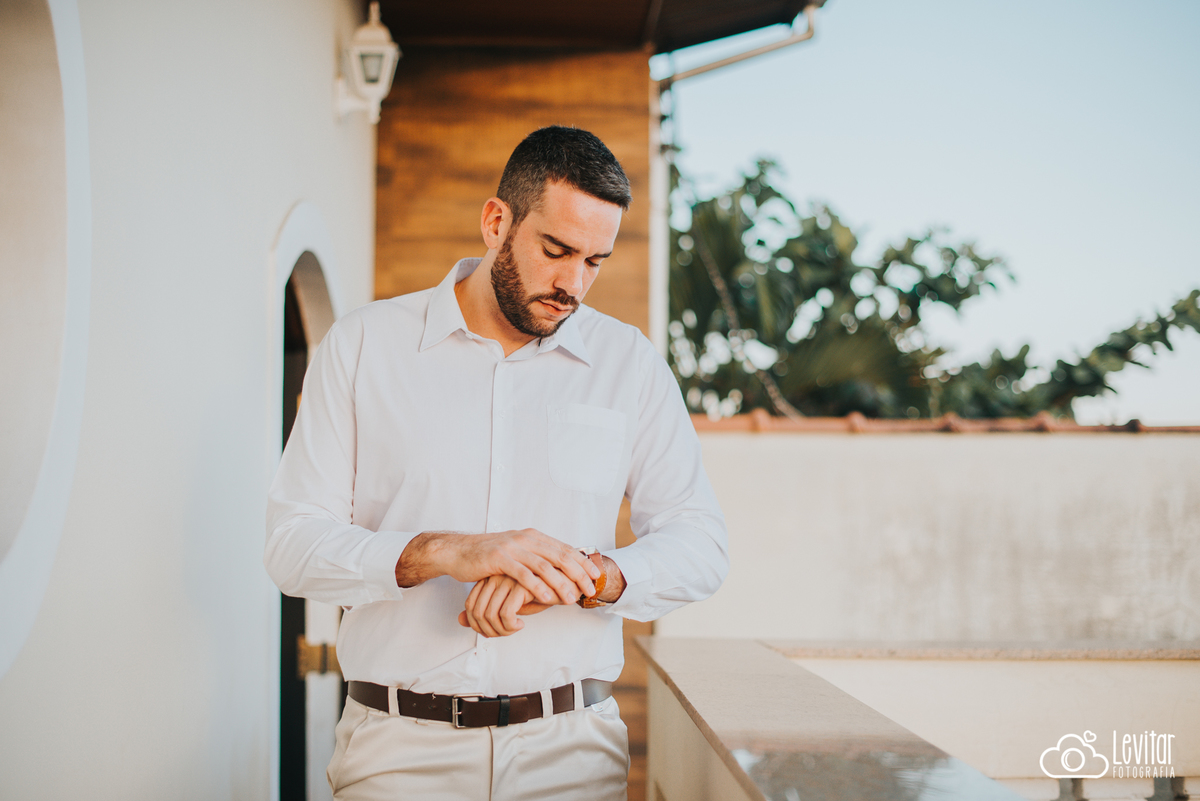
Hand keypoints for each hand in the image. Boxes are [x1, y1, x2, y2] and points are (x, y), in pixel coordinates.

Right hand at [395, 528, 600, 605]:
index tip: (596, 576)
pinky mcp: (499, 558)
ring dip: (561, 583)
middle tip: (590, 590)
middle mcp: (526, 539)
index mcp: (533, 537)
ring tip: (572, 599)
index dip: (582, 562)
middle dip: (578, 574)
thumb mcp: (516, 553)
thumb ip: (535, 557)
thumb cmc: (488, 556)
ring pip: (544, 566)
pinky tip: (548, 598)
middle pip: (559, 556)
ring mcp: (513, 548)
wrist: (457, 551)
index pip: (564, 549)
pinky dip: (538, 586)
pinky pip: (523, 574)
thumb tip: (559, 569)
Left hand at [457, 575, 552, 636]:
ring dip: (500, 630)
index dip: (478, 625)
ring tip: (513, 630)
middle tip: (504, 634)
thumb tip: (459, 621)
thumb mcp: (508, 603)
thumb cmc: (538, 593)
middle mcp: (496, 575)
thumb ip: (483, 610)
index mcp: (491, 577)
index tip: (493, 631)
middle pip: (477, 611)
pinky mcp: (521, 585)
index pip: (470, 605)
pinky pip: (505, 613)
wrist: (565, 583)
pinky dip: (510, 626)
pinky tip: (521, 625)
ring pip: (489, 614)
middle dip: (489, 630)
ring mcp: (508, 578)